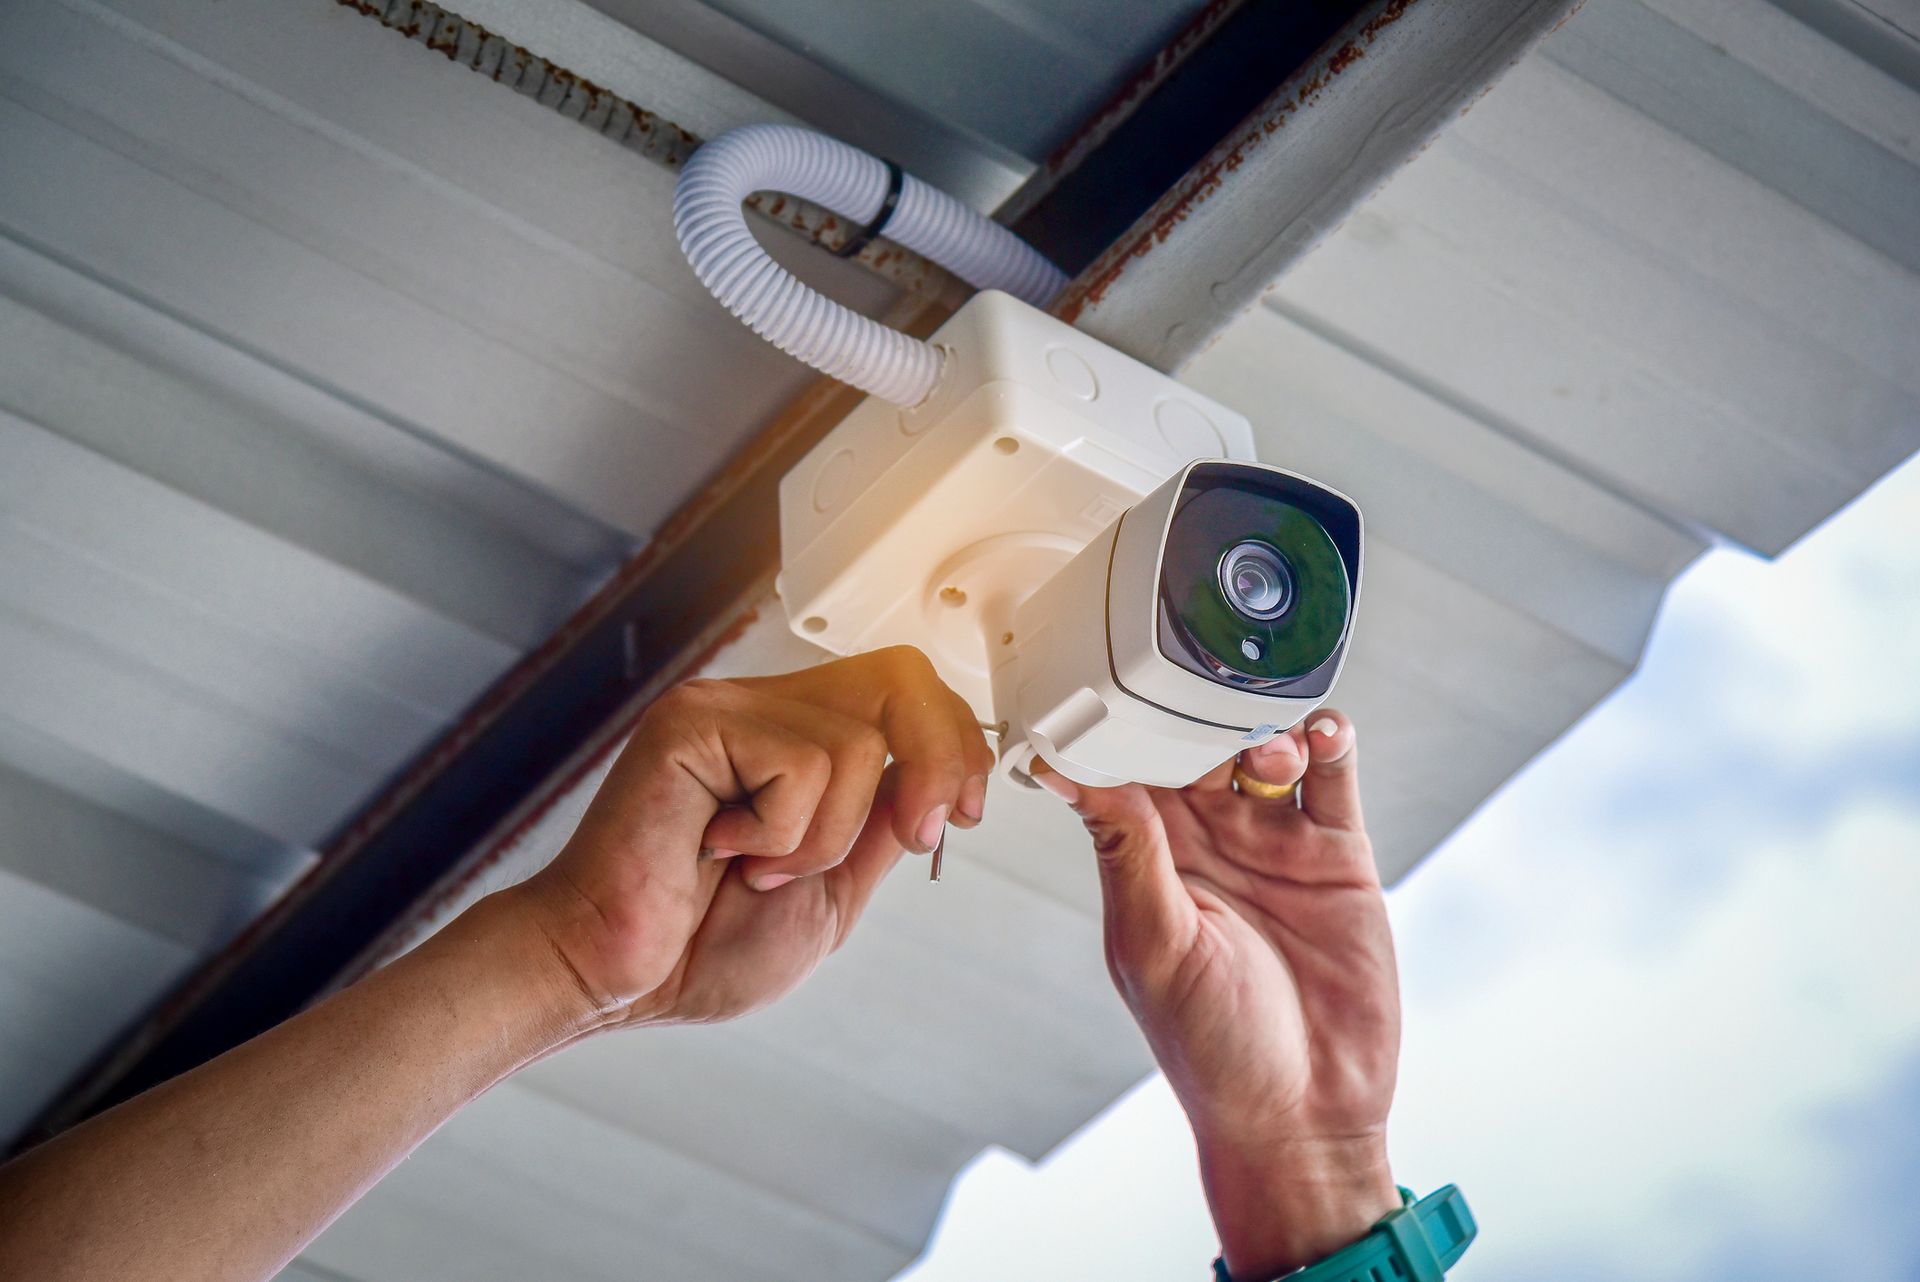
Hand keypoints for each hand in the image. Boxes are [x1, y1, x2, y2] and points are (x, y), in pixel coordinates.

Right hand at [508, 647, 993, 1032]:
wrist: (614, 975)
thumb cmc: (699, 944)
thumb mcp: (833, 890)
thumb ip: (880, 828)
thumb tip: (939, 781)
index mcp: (796, 740)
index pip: (904, 690)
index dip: (957, 742)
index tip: (964, 812)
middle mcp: (762, 710)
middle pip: (899, 676)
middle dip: (938, 760)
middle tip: (915, 834)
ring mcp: (725, 710)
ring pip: (857, 743)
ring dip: (825, 839)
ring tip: (759, 867)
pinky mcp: (693, 724)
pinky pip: (801, 765)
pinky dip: (781, 834)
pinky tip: (720, 850)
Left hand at [1032, 711, 1399, 1278]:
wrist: (1306, 1112)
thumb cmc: (1211, 1050)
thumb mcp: (1154, 946)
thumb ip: (1128, 854)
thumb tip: (1074, 775)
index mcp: (1147, 862)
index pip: (1124, 771)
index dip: (1118, 727)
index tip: (1107, 681)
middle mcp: (1207, 844)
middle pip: (1196, 745)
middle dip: (1198, 715)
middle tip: (1204, 699)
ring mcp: (1272, 844)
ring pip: (1262, 751)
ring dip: (1261, 728)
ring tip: (1267, 748)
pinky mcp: (1334, 855)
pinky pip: (1330, 780)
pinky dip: (1328, 744)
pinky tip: (1322, 732)